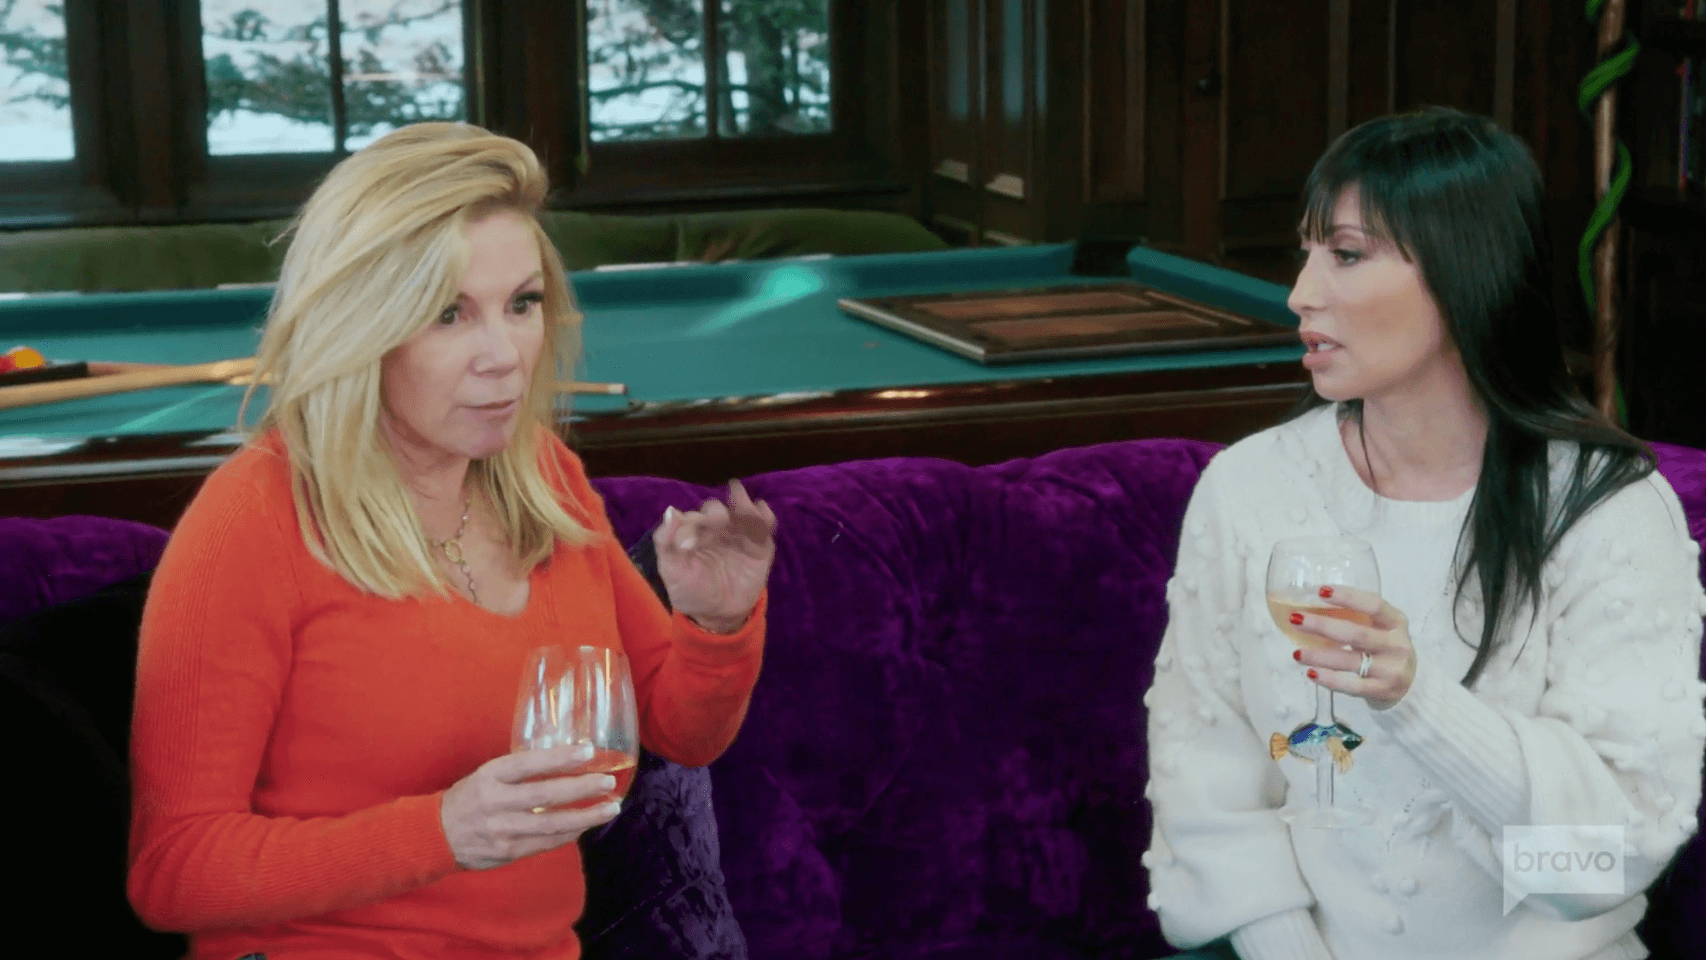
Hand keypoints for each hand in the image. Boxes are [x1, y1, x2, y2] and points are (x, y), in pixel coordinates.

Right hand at [440, 743, 622, 870]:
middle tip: (607, 782)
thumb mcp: (488, 774)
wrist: (436, 835)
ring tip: (610, 808)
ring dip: (584, 816)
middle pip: (544, 795)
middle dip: (580, 789)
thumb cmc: (471, 798)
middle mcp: (494, 802)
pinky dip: (569, 834)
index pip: (528, 763)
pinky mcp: (506, 852)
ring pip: (550, 824)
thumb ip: (521, 768)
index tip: (588, 752)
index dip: (559, 758)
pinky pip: (545, 843)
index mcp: (489, 776)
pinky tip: (586, 824)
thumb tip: (566, 755)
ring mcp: (500, 830)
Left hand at [655, 480, 776, 632]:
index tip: (689, 544)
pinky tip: (762, 512)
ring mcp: (739, 533)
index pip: (691, 520)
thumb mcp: (672, 571)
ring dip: (741, 504)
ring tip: (741, 500)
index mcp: (692, 531)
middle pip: (715, 510)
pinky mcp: (760, 544)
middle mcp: (715, 527)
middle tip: (718, 520)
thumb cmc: (691, 591)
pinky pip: (764, 525)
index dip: (690, 525)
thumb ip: (665, 543)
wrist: (720, 615)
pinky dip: (765, 516)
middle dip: (715, 512)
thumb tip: (671, 511)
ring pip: (741, 511)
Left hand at [1291, 585, 1416, 710]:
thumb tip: (1310, 606)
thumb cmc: (1386, 647)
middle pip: (1357, 633)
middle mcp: (1397, 644)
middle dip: (1323, 625)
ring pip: (1350, 661)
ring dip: (1319, 656)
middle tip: (1295, 619)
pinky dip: (1329, 679)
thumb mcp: (1382, 627)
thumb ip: (1357, 617)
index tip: (1320, 590)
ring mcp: (1391, 669)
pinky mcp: (1383, 690)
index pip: (1374, 605)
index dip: (1347, 596)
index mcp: (1396, 622)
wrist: (1412, 683)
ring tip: (1296, 653)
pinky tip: (1311, 673)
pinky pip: (1351, 685)